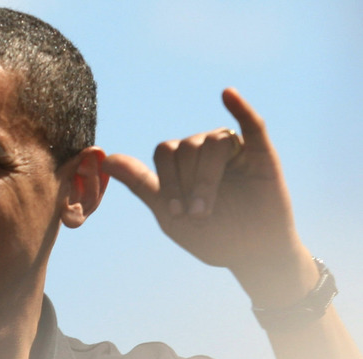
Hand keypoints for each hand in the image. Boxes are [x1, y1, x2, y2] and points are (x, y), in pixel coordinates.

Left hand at [101, 88, 314, 305]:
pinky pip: (252, 124)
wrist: (252, 254)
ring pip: (213, 144)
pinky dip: (241, 108)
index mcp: (181, 161)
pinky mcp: (261, 153)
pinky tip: (227, 95)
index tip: (175, 212)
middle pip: (187, 147)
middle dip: (188, 184)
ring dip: (206, 178)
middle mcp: (204, 149)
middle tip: (196, 215)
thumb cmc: (210, 235)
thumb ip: (141, 183)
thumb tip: (106, 158)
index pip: (165, 152)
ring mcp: (233, 149)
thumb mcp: (169, 213)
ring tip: (207, 210)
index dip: (167, 180)